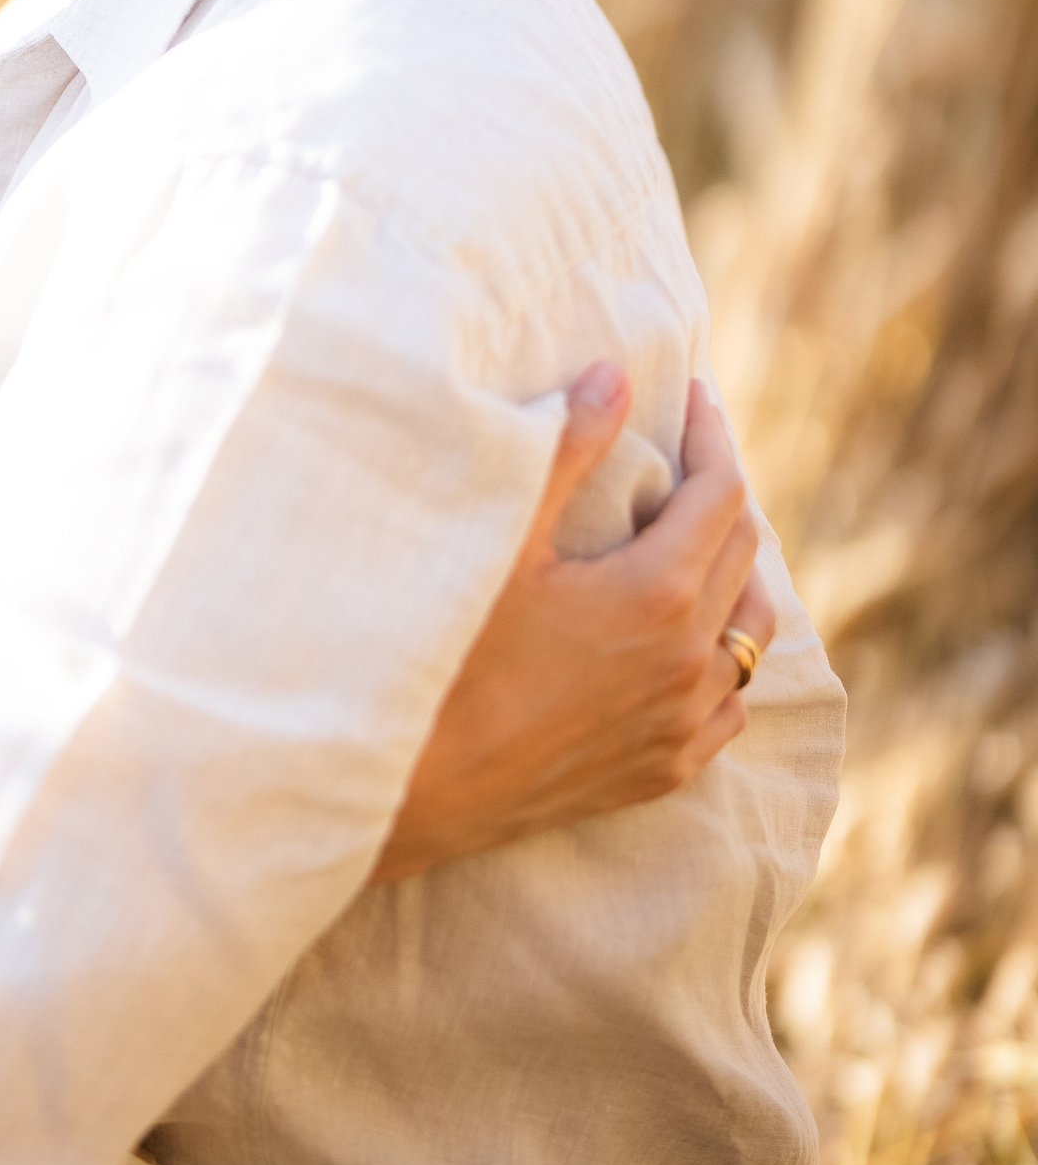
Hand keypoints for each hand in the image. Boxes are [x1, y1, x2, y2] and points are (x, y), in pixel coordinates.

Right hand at [375, 369, 774, 880]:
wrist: (412, 789)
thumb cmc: (446, 655)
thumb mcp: (503, 541)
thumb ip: (565, 451)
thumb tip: (614, 375)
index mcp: (657, 596)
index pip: (720, 494)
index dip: (712, 437)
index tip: (694, 399)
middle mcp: (689, 662)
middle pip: (745, 554)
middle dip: (723, 492)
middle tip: (687, 455)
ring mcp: (682, 724)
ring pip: (752, 634)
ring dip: (734, 575)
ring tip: (695, 541)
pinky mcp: (663, 770)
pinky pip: (730, 704)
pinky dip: (723, 657)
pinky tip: (688, 642)